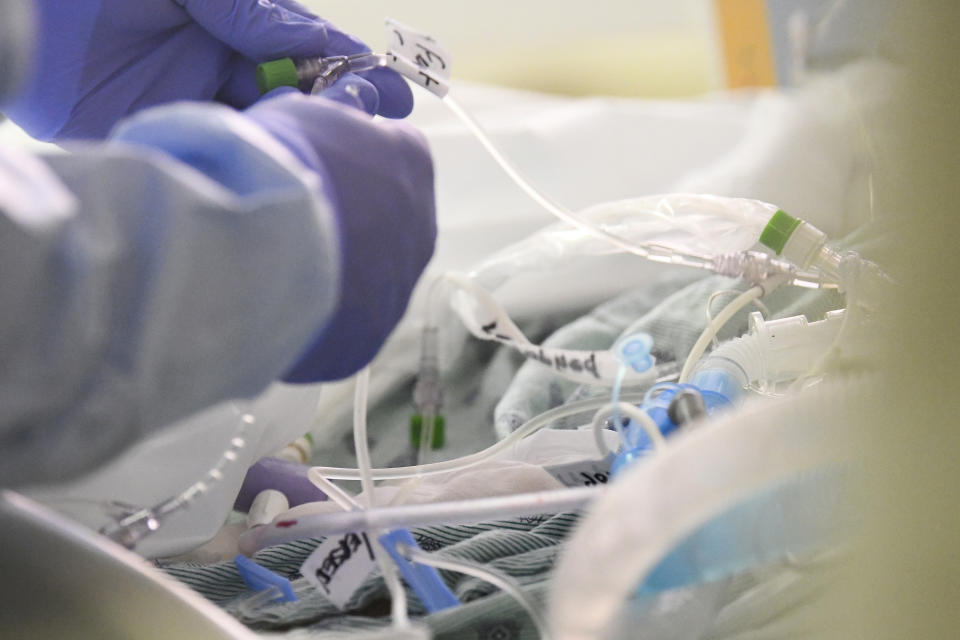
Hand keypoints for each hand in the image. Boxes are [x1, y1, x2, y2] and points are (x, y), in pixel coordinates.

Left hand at [4, 0, 412, 139]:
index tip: (392, 87)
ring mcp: (187, 109)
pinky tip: (279, 166)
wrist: (19, 14)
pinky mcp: (156, 143)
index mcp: (225, 26)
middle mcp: (213, 69)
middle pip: (291, 99)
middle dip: (335, 109)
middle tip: (375, 121)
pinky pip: (214, 159)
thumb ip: (254, 10)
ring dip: (297, 139)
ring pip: (261, 133)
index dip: (347, 68)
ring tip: (336, 144)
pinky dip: (248, 164)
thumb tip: (318, 42)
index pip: (301, 52)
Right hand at [244, 92, 435, 381]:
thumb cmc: (279, 167)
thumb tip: (354, 103)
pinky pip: (344, 321)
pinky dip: (319, 314)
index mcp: (411, 161)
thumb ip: (335, 114)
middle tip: (297, 218)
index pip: (395, 151)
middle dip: (351, 217)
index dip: (354, 157)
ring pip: (370, 274)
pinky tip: (280, 302)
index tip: (319, 164)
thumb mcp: (304, 115)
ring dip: (337, 269)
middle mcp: (421, 226)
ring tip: (281, 264)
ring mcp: (398, 287)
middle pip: (387, 217)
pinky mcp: (367, 338)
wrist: (258, 251)